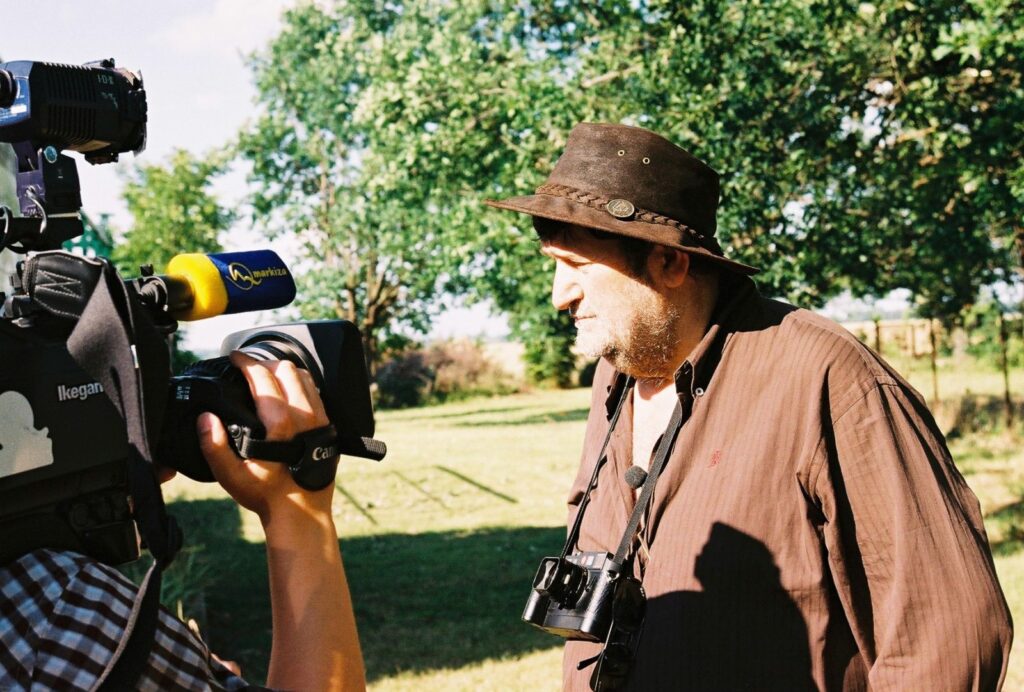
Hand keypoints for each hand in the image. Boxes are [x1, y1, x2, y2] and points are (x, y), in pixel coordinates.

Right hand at [196, 351, 333, 523]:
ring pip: (304, 377)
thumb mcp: (231, 477)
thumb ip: (213, 446)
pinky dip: (300, 384)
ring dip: (284, 371)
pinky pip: (316, 392)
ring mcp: (319, 419)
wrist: (301, 513)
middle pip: (286, 370)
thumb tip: (205, 417)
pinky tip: (288, 391)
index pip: (262, 377)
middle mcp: (304, 416)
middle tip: (247, 367)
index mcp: (280, 423)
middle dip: (264, 363)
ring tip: (266, 374)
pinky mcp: (328, 426)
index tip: (234, 357)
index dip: (245, 362)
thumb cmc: (266, 496)